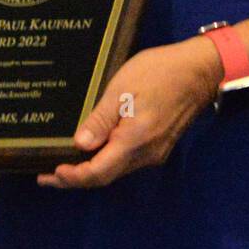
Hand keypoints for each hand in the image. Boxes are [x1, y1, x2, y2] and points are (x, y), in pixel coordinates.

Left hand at [37, 37, 221, 189]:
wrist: (200, 70)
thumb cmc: (159, 73)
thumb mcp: (122, 89)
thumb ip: (101, 119)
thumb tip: (80, 145)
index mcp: (134, 141)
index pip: (98, 172)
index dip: (73, 178)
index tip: (50, 174)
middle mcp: (146, 154)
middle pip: (106, 176)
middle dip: (76, 178)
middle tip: (48, 174)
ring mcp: (155, 152)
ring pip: (117, 170)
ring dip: (91, 170)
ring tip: (65, 162)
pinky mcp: (160, 145)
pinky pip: (128, 160)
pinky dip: (107, 160)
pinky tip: (95, 149)